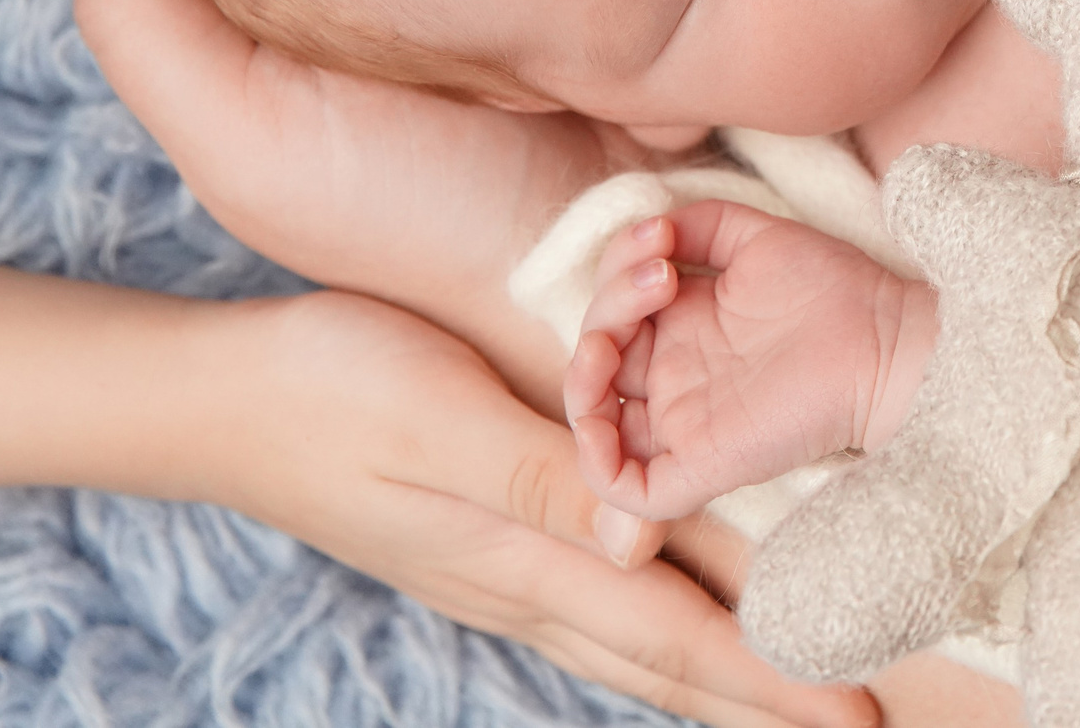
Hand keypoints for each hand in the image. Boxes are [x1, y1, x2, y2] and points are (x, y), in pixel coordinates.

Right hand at [214, 285, 876, 727]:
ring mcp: (493, 577)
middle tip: (860, 721)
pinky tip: (673, 627)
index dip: (771, 673)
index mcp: (523, 557)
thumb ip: (539, 480)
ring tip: (788, 700)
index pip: (675, 630)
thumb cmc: (331, 386)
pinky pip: (592, 613)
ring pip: (630, 645)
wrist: (220, 401)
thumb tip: (642, 548)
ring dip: (714, 676)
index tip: (855, 708)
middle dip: (764, 697)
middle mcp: (518, 585)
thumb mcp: (440, 417)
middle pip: (665, 660)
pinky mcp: (477, 551)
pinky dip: (654, 634)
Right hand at [566, 203, 935, 520]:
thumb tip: (650, 225)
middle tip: (659, 275)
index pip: (613, 310)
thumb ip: (700, 222)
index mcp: (686, 328)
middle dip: (606, 305)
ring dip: (583, 372)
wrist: (889, 340)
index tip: (660, 238)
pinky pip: (627, 487)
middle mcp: (678, 377)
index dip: (615, 269)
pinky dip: (595, 458)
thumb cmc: (838, 291)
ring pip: (596, 422)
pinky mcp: (703, 464)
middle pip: (596, 357)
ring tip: (622, 331)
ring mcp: (686, 423)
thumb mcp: (759, 237)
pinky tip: (606, 401)